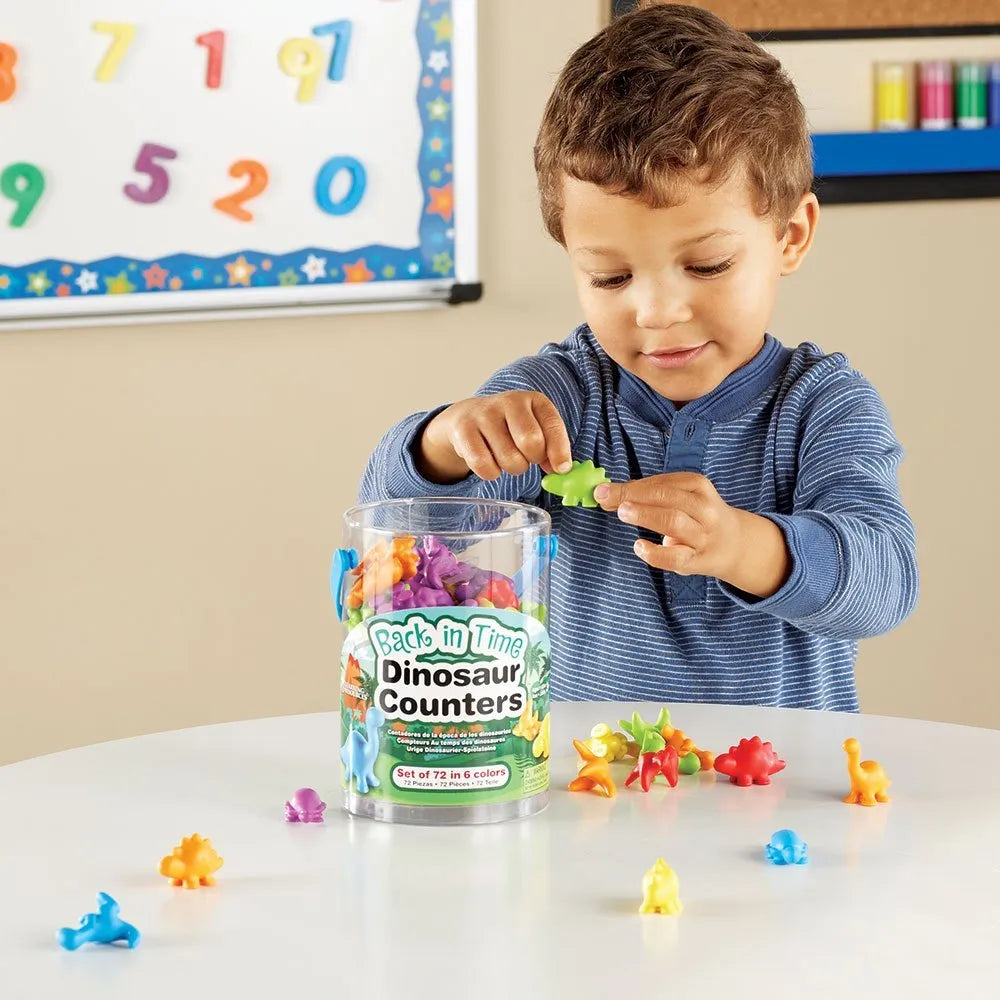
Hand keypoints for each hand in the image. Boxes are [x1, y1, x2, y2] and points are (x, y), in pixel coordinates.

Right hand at [418, 391, 572, 483]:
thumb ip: (551, 448)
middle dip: (532, 459)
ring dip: (511, 468)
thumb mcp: (534, 429)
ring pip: (509, 459)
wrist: (467, 417)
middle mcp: (509, 402)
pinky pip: (484, 465)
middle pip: (531, 442)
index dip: (559, 451)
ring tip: (506, 457)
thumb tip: (562, 470)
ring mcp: (484, 414)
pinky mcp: (463, 430)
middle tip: (526, 459)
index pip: (552, 426)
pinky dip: (490, 473)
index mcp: (533, 400)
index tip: (561, 469)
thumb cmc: (509, 428)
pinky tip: (489, 462)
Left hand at [595, 472, 789, 596]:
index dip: (632, 486)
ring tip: (622, 512)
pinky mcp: (698, 560)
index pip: (663, 482)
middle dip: (634, 495)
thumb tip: (612, 493)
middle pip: (668, 498)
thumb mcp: (683, 497)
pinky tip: (639, 546)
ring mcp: (703, 535)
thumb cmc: (697, 516)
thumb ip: (652, 494)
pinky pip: (676, 558)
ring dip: (646, 515)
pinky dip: (655, 553)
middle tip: (606, 497)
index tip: (605, 489)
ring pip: (674, 522)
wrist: (734, 545)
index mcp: (698, 487)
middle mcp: (704, 509)